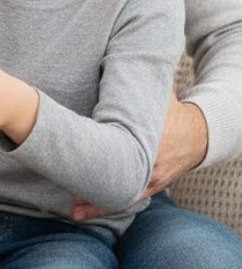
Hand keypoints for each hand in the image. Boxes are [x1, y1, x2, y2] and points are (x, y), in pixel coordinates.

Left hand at [70, 93, 207, 220]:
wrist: (199, 135)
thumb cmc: (171, 111)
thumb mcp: (157, 94)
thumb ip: (136, 81)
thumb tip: (119, 57)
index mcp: (148, 137)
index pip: (121, 147)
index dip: (101, 152)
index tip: (78, 153)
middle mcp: (149, 162)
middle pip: (117, 175)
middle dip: (93, 181)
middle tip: (68, 184)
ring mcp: (150, 178)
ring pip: (121, 195)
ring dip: (97, 204)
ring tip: (75, 211)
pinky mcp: (150, 186)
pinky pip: (127, 199)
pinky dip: (107, 206)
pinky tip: (85, 211)